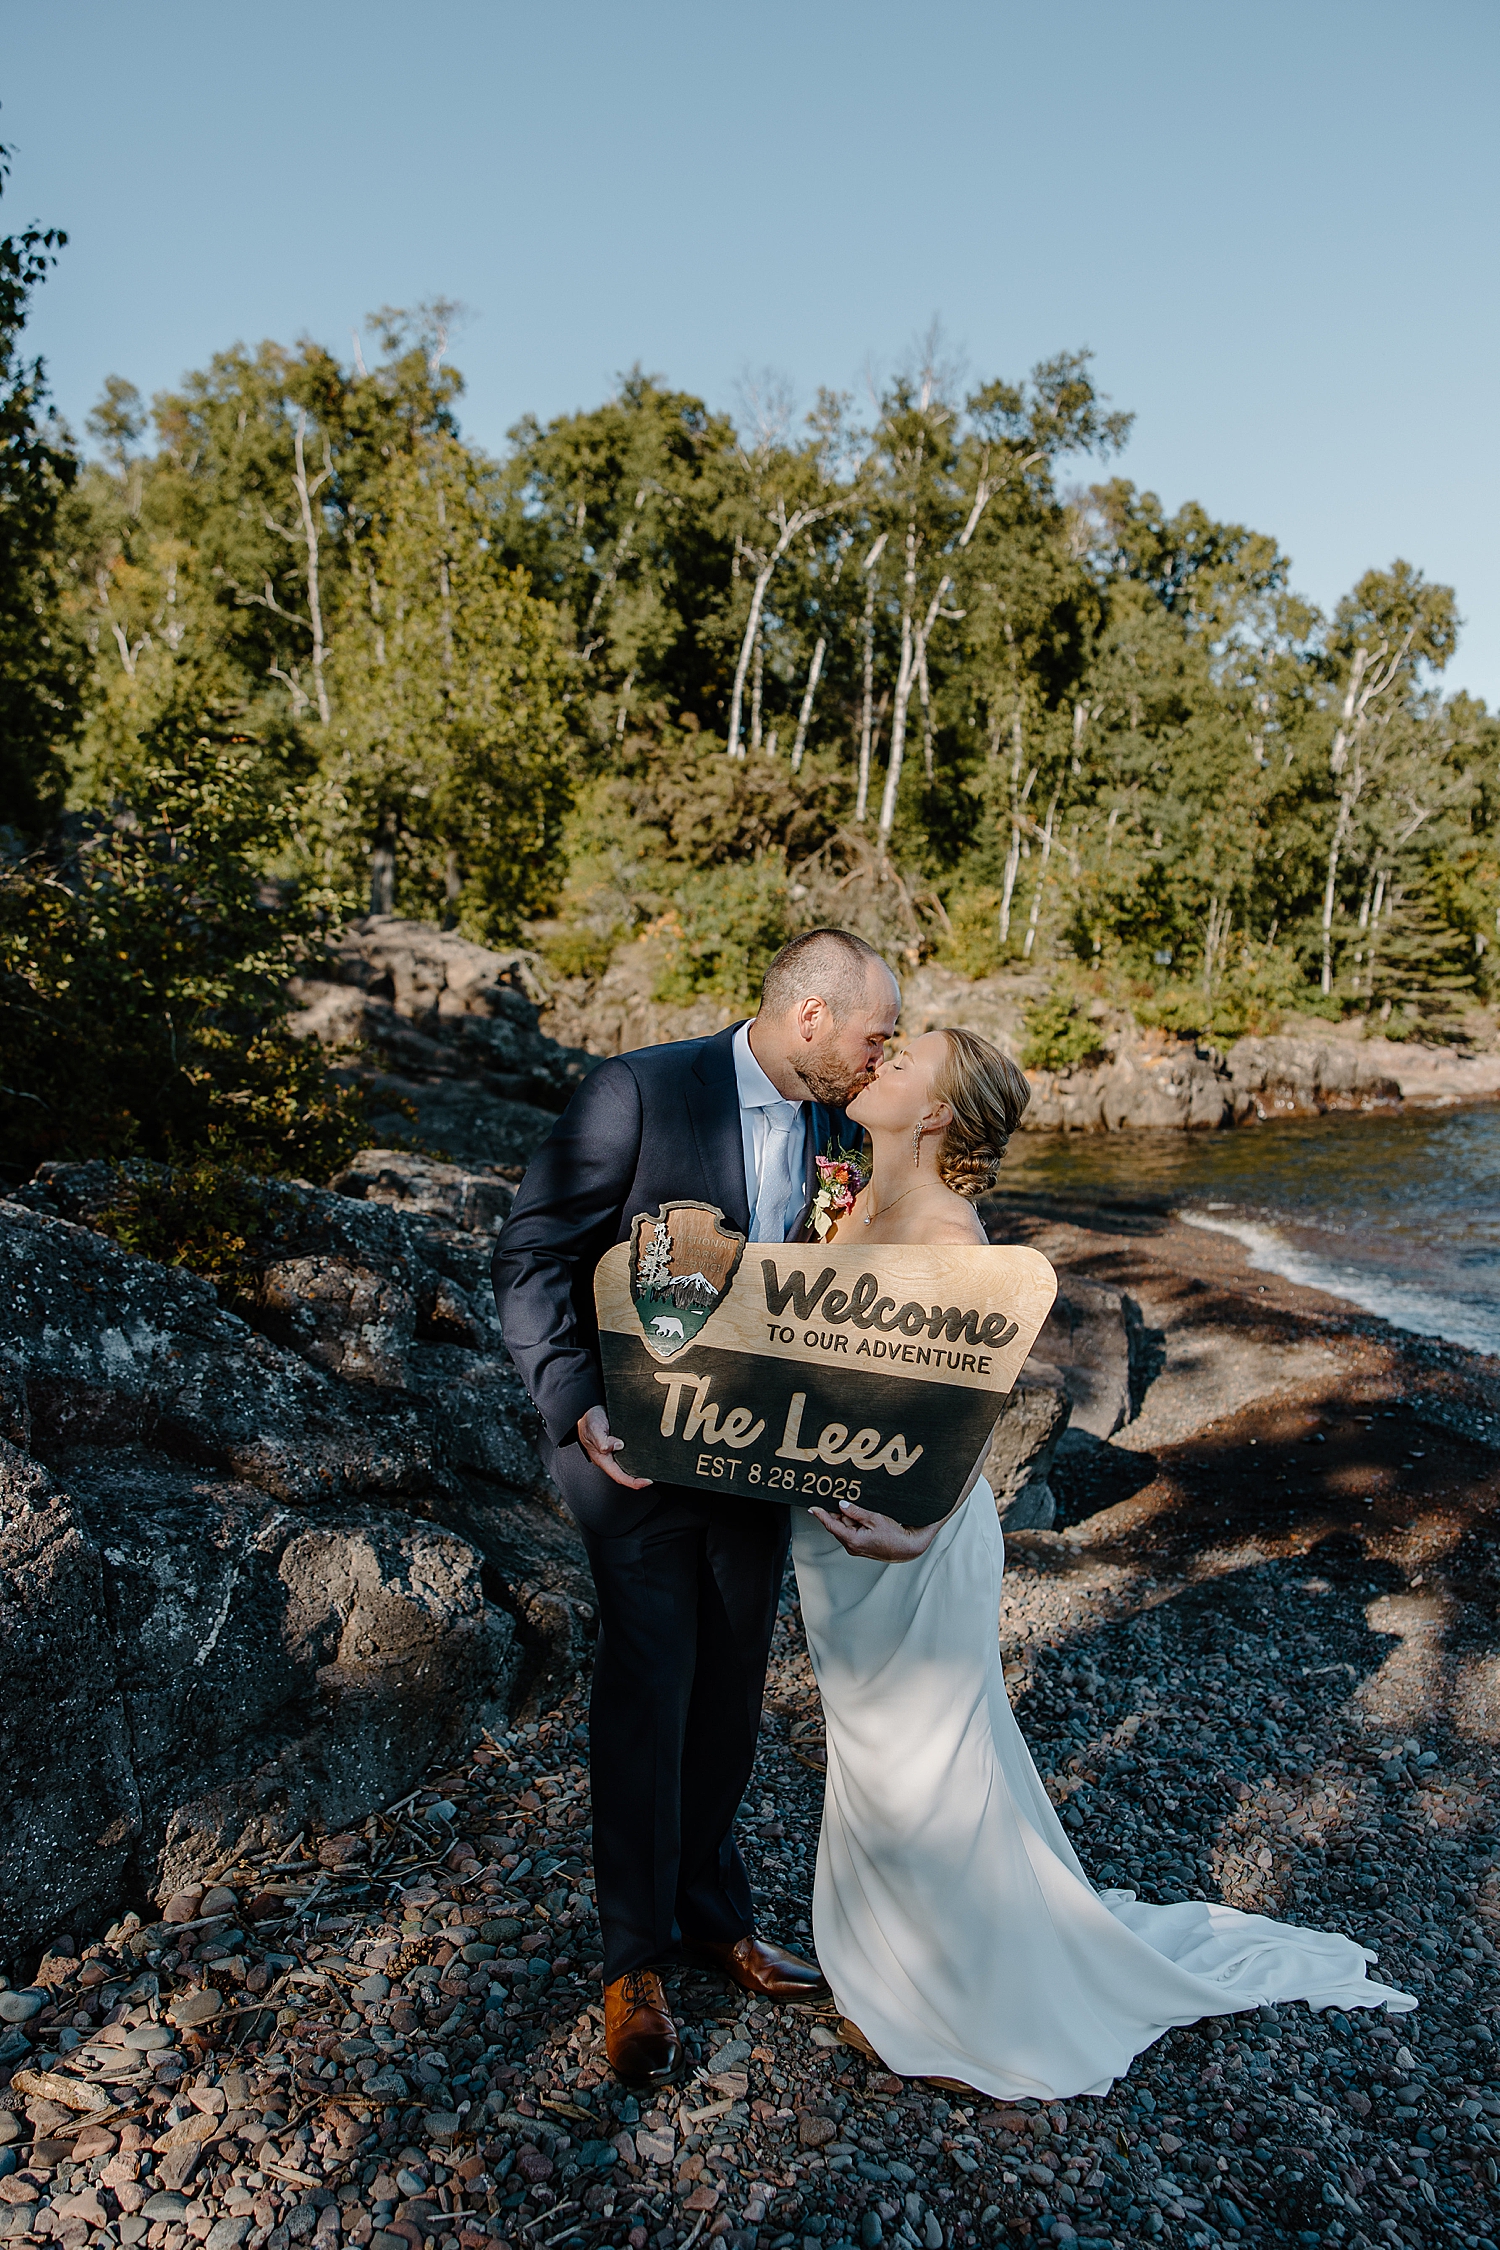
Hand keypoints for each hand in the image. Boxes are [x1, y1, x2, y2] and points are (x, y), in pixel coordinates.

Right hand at [577, 1405, 651, 1488]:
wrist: (588, 1412)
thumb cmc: (588, 1422)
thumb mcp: (594, 1429)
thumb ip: (603, 1440)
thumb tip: (618, 1445)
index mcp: (603, 1459)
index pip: (619, 1476)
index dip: (634, 1482)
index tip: (647, 1481)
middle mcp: (611, 1457)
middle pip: (627, 1473)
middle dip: (641, 1477)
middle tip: (656, 1474)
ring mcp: (617, 1451)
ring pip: (630, 1462)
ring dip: (642, 1465)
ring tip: (655, 1465)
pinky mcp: (622, 1443)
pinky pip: (632, 1452)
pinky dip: (641, 1453)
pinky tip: (648, 1451)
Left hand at [808, 1498, 943, 1561]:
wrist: (908, 1548)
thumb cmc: (895, 1536)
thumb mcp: (875, 1518)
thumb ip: (856, 1511)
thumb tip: (842, 1504)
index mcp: (853, 1540)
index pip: (831, 1525)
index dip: (821, 1515)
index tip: (812, 1507)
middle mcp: (852, 1546)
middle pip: (838, 1525)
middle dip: (841, 1513)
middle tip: (849, 1503)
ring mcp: (856, 1547)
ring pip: (846, 1528)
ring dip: (851, 1518)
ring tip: (866, 1514)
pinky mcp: (862, 1546)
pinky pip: (853, 1532)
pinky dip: (856, 1523)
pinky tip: (865, 1519)